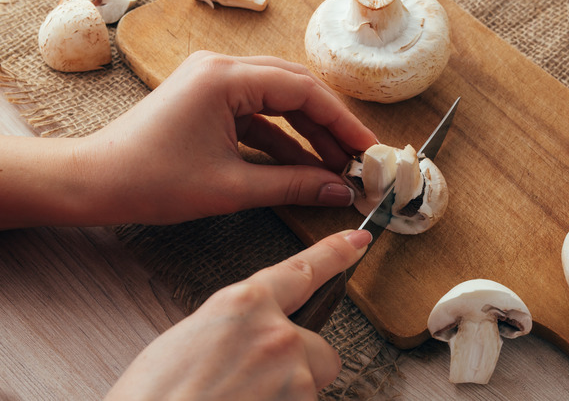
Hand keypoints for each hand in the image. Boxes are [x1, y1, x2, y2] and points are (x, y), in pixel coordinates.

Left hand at [0, 51, 377, 227]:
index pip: (303, 90)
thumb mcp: (231, 188)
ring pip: (278, 102)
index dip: (341, 121)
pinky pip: (257, 116)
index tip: (365, 150)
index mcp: (225, 79)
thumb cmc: (151, 180)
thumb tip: (338, 191)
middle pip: (295, 89)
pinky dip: (280, 140)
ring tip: (336, 167)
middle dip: (328, 126)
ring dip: (307, 134)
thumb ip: (293, 185)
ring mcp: (214, 83)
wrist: (95, 182)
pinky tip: (303, 167)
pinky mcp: (208, 101)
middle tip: (356, 158)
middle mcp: (221, 69)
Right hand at [104, 229, 371, 400]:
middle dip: (300, 365)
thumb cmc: (154, 397)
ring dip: (287, 395)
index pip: (301, 271)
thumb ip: (233, 329)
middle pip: (319, 346)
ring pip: (311, 384)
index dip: (334, 253)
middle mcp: (276, 333)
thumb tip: (247, 341)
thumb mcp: (188, 341)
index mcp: (242, 305)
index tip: (357, 241)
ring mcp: (293, 373)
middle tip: (257, 384)